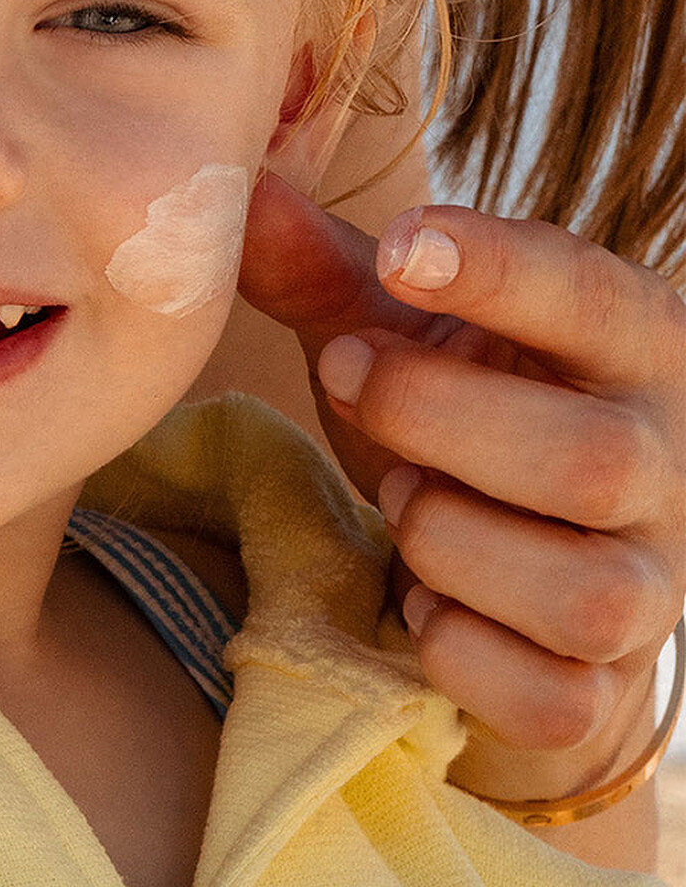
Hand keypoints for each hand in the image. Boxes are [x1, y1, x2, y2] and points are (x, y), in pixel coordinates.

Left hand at [238, 173, 685, 806]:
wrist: (506, 572)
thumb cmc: (456, 418)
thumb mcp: (394, 331)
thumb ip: (322, 268)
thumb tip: (243, 189)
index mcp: (632, 351)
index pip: (598, 299)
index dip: (503, 272)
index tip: (401, 250)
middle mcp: (668, 470)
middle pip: (592, 459)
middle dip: (436, 418)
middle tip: (349, 377)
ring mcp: (651, 592)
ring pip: (584, 592)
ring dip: (451, 540)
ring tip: (402, 498)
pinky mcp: (601, 693)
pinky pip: (547, 696)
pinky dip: (456, 649)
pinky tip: (419, 600)